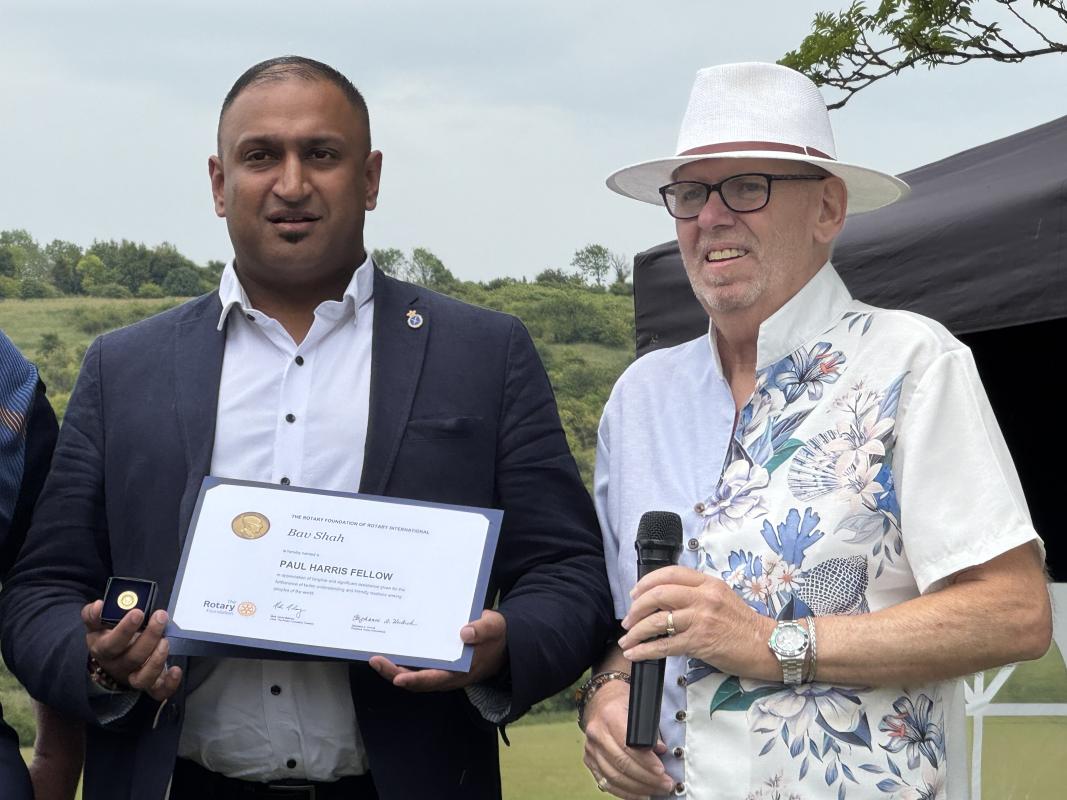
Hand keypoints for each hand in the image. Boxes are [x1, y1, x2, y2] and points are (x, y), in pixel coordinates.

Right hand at [82, 600, 181, 700]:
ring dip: (157, 659)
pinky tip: (175, 669)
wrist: (111, 659)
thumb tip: (99, 605)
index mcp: (104, 649)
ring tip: (165, 640)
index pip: (112, 643)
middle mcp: (119, 666)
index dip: (124, 630)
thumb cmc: (108, 636)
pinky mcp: (150, 684)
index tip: (138, 612)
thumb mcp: (98, 624)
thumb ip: (95, 614)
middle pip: (133, 658)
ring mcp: (134, 677)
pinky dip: (169, 684)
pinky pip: (159, 692)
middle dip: (149, 636)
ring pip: (143, 678)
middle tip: (160, 617)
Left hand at [369, 609, 506, 690]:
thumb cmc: (495, 635)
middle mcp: (447, 675)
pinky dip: (403, 661)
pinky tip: (391, 649)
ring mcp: (441, 671)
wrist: (500, 643)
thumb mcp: (494, 628)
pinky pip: (416, 666)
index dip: (416, 680)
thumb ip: (482, 630)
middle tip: (376, 660)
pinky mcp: (437, 663)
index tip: (399, 678)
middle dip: (394, 673)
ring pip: (413, 675)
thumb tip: (465, 633)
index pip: (435, 679)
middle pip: (417, 680)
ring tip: (376, 658)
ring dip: (394, 669)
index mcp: (461, 671)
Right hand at [582, 679, 671, 798]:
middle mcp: (597, 733)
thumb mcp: (638, 708)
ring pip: (614, 776)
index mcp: (610, 716)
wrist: (600, 700)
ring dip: (638, 788)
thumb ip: (649, 729)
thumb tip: (660, 750)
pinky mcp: (589, 760)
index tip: (661, 770)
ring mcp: (591, 748)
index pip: (628, 745)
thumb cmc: (622, 703)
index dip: (645, 761)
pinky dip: (624, 792)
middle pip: (621, 764)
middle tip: (666, 784)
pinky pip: (606, 782)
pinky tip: (640, 794)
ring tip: (657, 790)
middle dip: (647, 778)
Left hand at [618, 566, 774, 678]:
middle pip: (658, 593)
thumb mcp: (721, 598)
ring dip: (636, 631)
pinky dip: (645, 649)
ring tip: (627, 639)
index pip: (670, 573)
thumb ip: (696, 594)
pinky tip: (635, 653)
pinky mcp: (700, 641)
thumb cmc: (744, 625)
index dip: (646, 582)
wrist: (767, 645)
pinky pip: (664, 645)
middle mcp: (703, 597)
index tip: (635, 593)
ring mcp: (701, 619)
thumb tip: (665, 600)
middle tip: (628, 619)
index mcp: (708, 583)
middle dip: (636, 607)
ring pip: (657, 620)